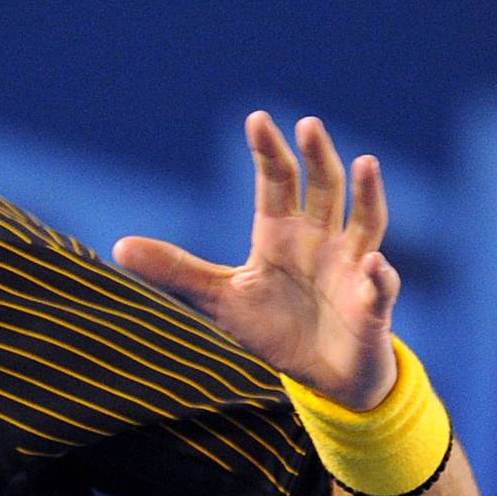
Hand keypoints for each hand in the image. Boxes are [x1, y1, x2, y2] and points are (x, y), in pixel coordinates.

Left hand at [113, 112, 398, 409]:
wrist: (320, 376)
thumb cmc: (274, 328)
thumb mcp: (219, 298)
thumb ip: (175, 271)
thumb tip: (118, 247)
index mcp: (281, 235)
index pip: (277, 183)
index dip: (268, 152)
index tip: (256, 119)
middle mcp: (322, 241)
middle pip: (323, 189)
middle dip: (316, 158)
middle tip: (307, 124)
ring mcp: (351, 269)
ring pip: (366, 223)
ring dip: (366, 194)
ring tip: (364, 163)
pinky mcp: (370, 305)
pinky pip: (378, 287)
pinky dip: (379, 276)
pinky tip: (372, 264)